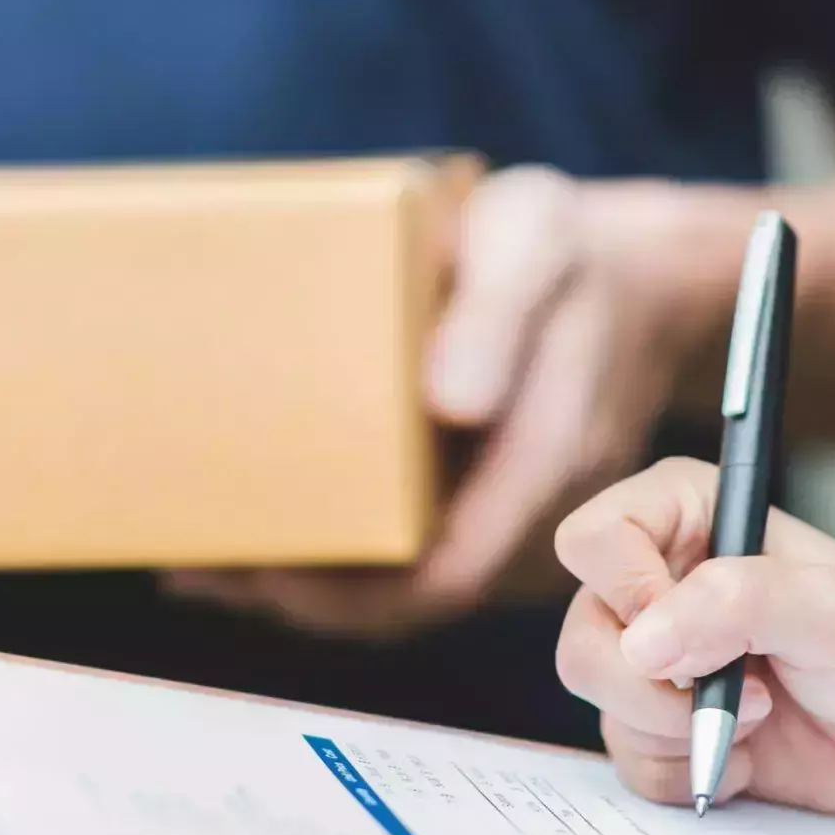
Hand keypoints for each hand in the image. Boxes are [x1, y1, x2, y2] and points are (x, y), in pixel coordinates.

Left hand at [168, 169, 725, 638]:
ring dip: (304, 582)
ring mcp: (506, 517)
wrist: (632, 273)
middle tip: (201, 566)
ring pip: (403, 584)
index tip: (267, 573)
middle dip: (304, 596)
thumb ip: (498, 311)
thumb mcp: (536, 239)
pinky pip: (404, 548)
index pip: (453, 570)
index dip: (358, 593)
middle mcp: (532, 511)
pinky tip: (250, 531)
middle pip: (412, 596)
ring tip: (201, 555)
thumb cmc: (568, 246)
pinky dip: (328, 551)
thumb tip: (451, 401)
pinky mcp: (478, 504)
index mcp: (551, 455)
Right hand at [553, 456, 834, 817]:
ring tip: (759, 719)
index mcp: (684, 516)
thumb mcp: (831, 608)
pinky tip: (745, 757)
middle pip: (582, 637)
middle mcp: (654, 582)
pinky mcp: (661, 726)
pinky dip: (684, 773)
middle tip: (749, 694)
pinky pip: (627, 762)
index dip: (628, 593)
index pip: (594, 540)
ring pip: (602, 705)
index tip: (692, 630)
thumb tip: (642, 642)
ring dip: (681, 732)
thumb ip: (738, 603)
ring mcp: (654, 659)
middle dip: (657, 688)